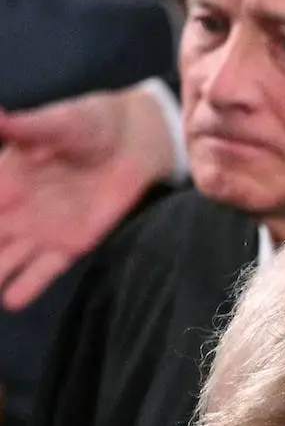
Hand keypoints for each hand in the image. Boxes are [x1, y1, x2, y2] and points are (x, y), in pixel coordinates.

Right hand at [0, 85, 176, 310]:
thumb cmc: (88, 125)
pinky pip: (45, 268)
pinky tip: (11, 301)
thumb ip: (26, 127)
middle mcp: (16, 207)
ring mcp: (41, 228)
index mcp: (4, 175)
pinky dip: (29, 285)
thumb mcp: (57, 123)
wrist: (130, 144)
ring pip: (8, 257)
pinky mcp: (70, 243)